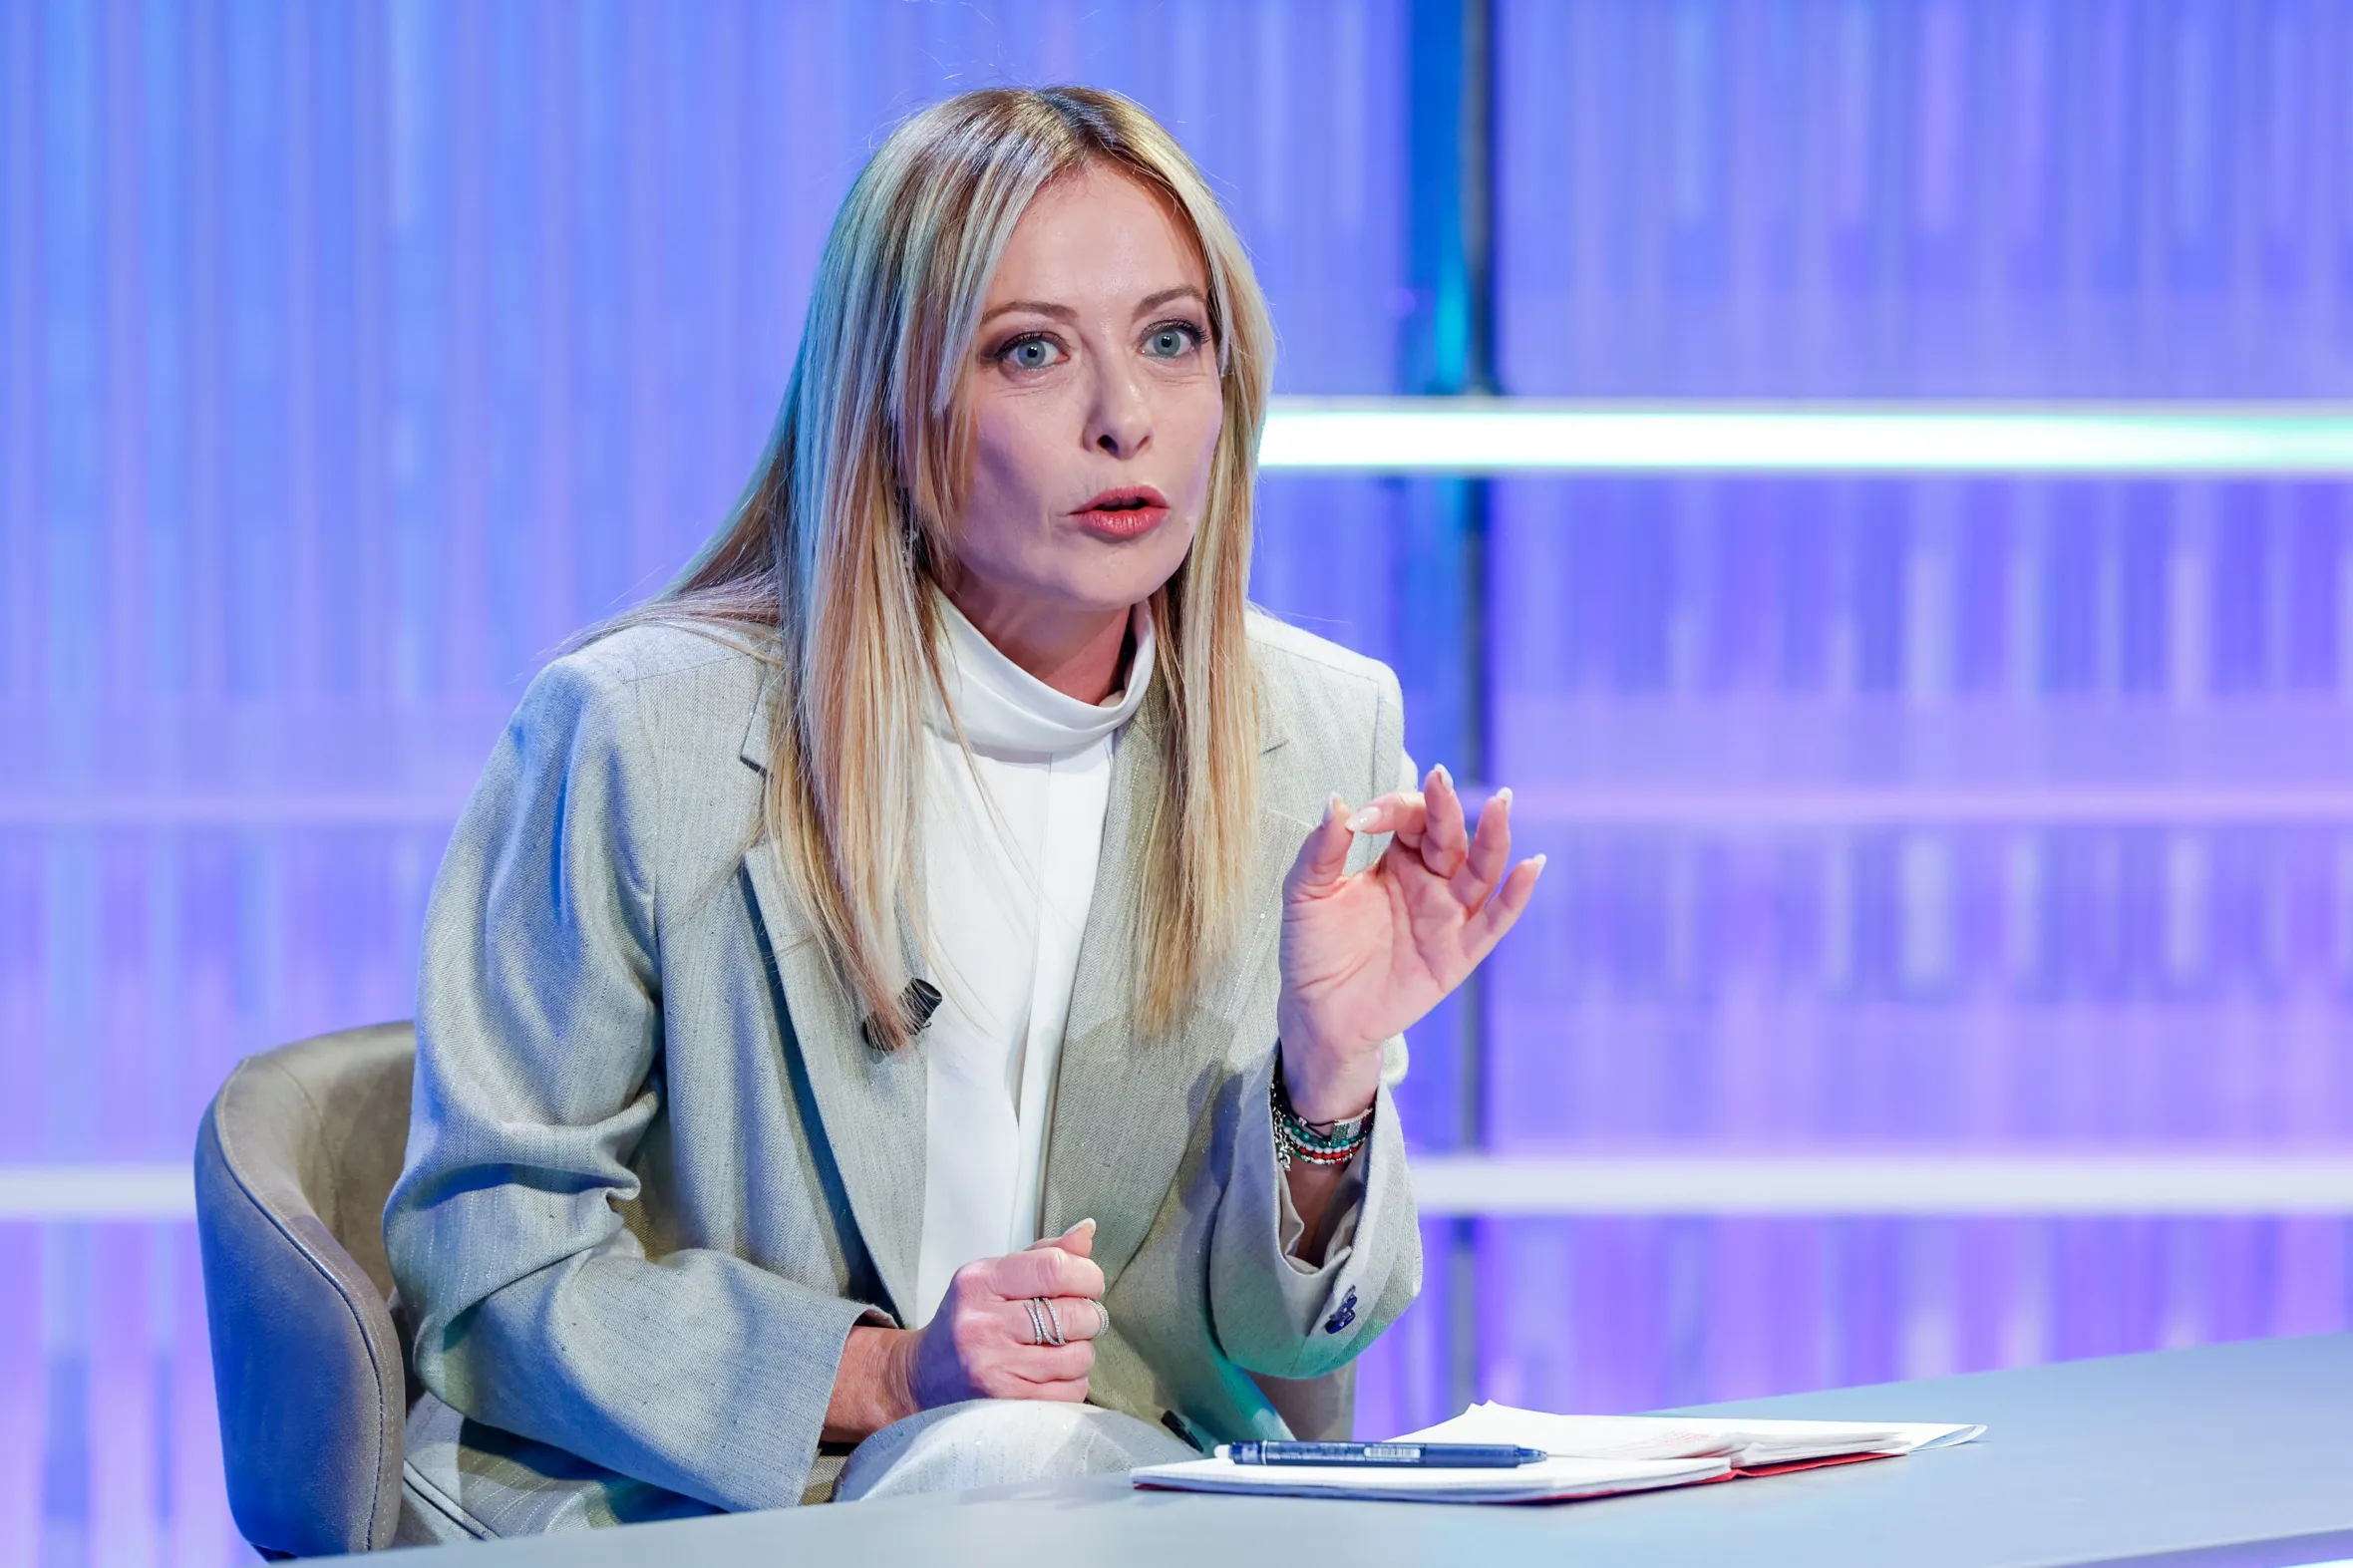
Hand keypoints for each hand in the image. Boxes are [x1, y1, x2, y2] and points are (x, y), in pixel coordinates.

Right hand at [896, 1219, 1108, 1409]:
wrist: (923, 1377)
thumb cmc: (969, 1320)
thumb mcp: (993, 1277)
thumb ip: (1042, 1255)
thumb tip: (1087, 1231)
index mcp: (980, 1281)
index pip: (1054, 1268)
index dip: (1087, 1275)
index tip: (1087, 1283)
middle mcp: (984, 1324)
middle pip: (1075, 1314)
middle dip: (1089, 1315)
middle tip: (1076, 1318)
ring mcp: (995, 1369)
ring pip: (1079, 1356)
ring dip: (1081, 1350)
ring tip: (1059, 1347)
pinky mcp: (1008, 1405)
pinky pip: (1072, 1391)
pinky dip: (1072, 1382)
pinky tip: (1050, 1374)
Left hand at [1276, 765, 1543, 1122]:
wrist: (1319, 1014)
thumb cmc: (1314, 950)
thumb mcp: (1306, 894)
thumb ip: (1321, 850)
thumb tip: (1335, 801)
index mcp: (1396, 860)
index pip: (1410, 817)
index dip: (1392, 808)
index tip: (1359, 819)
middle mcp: (1429, 881)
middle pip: (1449, 835)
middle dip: (1445, 806)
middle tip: (1440, 778)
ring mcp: (1447, 916)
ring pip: (1481, 870)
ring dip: (1493, 837)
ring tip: (1501, 804)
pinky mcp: (1459, 954)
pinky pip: (1495, 922)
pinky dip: (1516, 895)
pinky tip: (1531, 866)